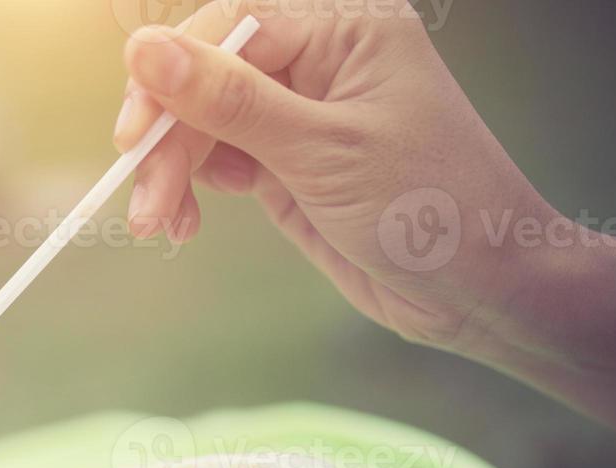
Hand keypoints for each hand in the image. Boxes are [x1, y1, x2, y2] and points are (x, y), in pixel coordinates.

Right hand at [113, 0, 552, 351]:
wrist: (480, 290)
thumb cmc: (431, 209)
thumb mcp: (323, 152)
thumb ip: (230, 101)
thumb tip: (146, 49)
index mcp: (345, 29)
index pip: (230, 28)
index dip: (171, 78)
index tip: (134, 137)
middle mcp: (319, 60)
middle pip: (206, 76)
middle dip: (168, 140)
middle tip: (144, 204)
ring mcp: (300, 113)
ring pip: (203, 121)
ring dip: (171, 171)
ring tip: (161, 225)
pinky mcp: (286, 162)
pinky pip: (217, 158)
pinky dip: (190, 188)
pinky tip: (186, 222)